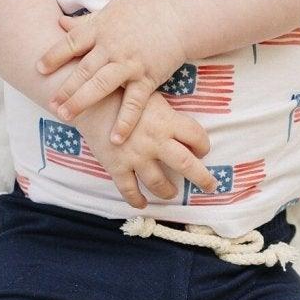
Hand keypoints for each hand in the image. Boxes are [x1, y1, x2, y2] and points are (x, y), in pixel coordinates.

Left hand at [35, 0, 189, 144]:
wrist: (179, 18)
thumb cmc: (143, 13)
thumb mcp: (112, 10)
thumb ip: (86, 21)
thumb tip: (58, 22)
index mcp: (101, 29)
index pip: (71, 42)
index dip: (54, 56)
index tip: (38, 69)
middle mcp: (112, 46)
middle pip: (83, 69)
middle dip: (64, 88)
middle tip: (50, 104)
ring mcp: (130, 63)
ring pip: (101, 85)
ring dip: (82, 101)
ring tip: (65, 116)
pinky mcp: (148, 77)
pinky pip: (134, 103)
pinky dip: (125, 121)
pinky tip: (115, 138)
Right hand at [71, 88, 215, 209]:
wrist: (89, 100)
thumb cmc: (123, 95)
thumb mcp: (151, 98)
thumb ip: (168, 116)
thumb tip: (184, 132)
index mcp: (167, 121)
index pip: (197, 137)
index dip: (203, 145)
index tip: (202, 151)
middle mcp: (155, 141)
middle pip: (187, 165)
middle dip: (203, 178)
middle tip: (210, 186)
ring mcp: (136, 156)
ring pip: (160, 183)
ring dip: (168, 191)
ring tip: (171, 192)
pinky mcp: (117, 166)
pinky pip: (129, 191)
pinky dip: (136, 201)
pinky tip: (142, 204)